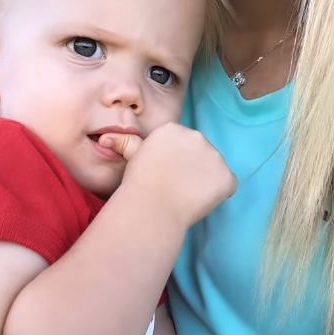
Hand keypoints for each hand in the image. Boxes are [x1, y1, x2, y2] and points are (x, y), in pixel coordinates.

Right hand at [100, 123, 235, 226]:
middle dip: (193, 169)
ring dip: (206, 181)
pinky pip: (227, 185)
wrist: (152, 205)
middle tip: (176, 187)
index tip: (166, 175)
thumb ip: (127, 143)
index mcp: (174, 129)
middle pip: (201, 154)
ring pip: (215, 169)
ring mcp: (215, 156)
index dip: (177, 163)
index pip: (183, 145)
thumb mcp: (132, 157)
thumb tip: (105, 139)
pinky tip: (200, 202)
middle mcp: (197, 136)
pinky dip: (219, 195)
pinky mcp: (226, 176)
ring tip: (186, 196)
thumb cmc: (138, 183)